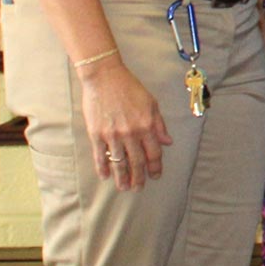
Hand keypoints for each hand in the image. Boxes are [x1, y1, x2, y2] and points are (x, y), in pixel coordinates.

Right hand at [77, 58, 171, 190]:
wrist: (105, 77)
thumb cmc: (130, 88)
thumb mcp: (151, 103)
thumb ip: (159, 124)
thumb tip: (168, 142)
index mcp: (147, 125)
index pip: (154, 152)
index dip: (155, 167)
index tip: (156, 176)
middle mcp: (131, 133)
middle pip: (137, 161)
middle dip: (139, 177)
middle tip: (139, 188)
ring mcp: (113, 134)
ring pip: (119, 162)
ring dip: (122, 177)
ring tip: (123, 188)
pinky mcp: (96, 133)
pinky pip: (100, 155)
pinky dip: (102, 167)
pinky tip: (105, 176)